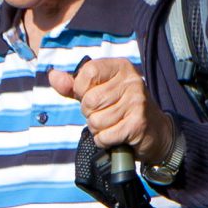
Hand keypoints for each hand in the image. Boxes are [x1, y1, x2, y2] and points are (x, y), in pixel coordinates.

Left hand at [46, 58, 176, 166]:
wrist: (154, 131)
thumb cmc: (120, 108)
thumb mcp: (97, 91)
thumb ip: (73, 85)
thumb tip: (53, 76)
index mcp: (120, 67)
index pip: (87, 73)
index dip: (81, 90)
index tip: (91, 95)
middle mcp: (132, 81)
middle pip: (90, 101)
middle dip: (90, 113)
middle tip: (105, 113)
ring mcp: (137, 102)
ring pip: (96, 121)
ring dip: (98, 129)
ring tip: (112, 124)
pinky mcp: (138, 124)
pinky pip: (105, 136)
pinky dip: (105, 140)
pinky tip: (116, 135)